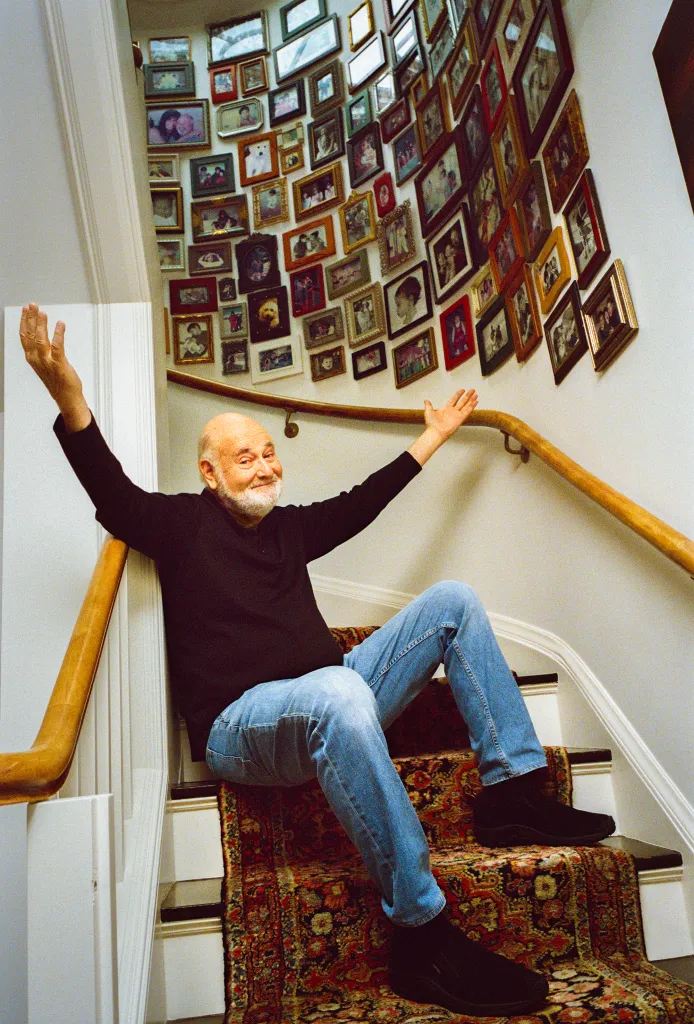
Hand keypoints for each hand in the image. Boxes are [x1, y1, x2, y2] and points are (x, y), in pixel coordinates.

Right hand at [19, 304, 90, 430]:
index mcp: (31, 358)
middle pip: (30, 334)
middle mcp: (36, 359)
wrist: (66, 397)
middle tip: (33, 305)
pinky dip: (58, 334)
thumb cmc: (57, 380)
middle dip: (31, 318)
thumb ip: (41, 349)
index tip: (26, 310)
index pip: (24, 336)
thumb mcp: (44, 363)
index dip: (24, 321)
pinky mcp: (59, 364)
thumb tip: (41, 334)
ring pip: (40, 339)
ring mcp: (47, 362)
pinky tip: (60, 324)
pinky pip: (57, 346)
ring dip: (41, 324)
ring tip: (43, 313)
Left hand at [408, 390, 478, 465]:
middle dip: (467, 396)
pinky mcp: (460, 419)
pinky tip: (476, 402)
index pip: (454, 399)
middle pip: (462, 401)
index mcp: (446, 409)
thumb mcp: (428, 412)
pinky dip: (472, 406)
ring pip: (466, 405)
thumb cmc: (432, 425)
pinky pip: (467, 411)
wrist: (436, 432)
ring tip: (476, 394)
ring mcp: (457, 415)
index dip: (458, 394)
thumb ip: (428, 405)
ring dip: (471, 400)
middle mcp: (453, 411)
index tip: (462, 390)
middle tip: (472, 390)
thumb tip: (426, 401)